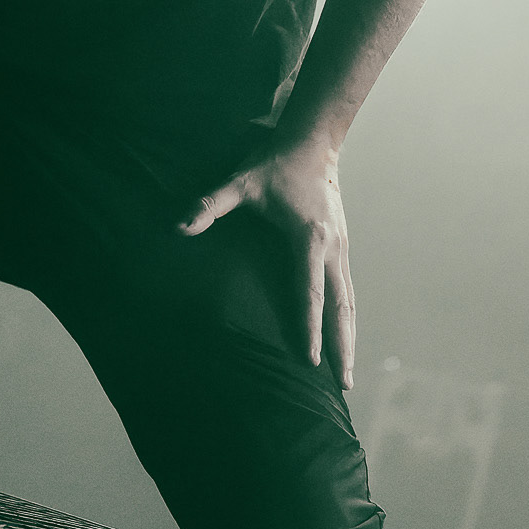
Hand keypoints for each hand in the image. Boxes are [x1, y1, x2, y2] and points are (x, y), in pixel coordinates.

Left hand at [174, 136, 355, 389]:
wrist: (312, 143)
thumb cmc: (273, 164)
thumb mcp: (239, 182)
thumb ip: (210, 205)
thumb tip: (178, 226)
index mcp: (308, 238)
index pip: (308, 293)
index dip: (309, 330)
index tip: (311, 362)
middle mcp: (332, 248)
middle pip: (341, 308)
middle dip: (342, 348)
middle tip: (342, 386)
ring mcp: (342, 248)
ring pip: (349, 302)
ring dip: (349, 338)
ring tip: (346, 374)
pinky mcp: (342, 247)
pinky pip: (347, 290)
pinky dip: (347, 318)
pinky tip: (344, 337)